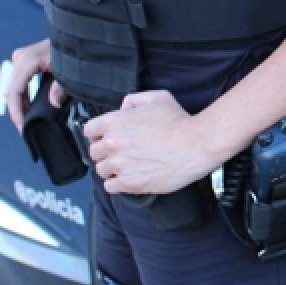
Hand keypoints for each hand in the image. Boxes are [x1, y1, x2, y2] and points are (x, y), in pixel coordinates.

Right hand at [5, 39, 66, 131]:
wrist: (75, 34)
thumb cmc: (72, 49)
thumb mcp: (68, 69)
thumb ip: (61, 86)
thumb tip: (54, 103)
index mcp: (27, 61)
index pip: (14, 92)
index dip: (16, 112)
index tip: (21, 128)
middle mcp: (19, 58)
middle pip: (11, 91)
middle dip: (17, 111)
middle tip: (25, 130)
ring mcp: (21, 58)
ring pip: (14, 88)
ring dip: (20, 105)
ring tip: (28, 122)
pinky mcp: (25, 61)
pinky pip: (19, 83)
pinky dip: (24, 97)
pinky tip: (30, 109)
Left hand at [83, 90, 217, 195]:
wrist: (196, 144)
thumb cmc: (179, 121)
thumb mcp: (157, 97)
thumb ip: (133, 100)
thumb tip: (122, 109)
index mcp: (114, 122)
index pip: (89, 130)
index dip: (99, 133)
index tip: (108, 137)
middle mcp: (113, 144)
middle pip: (95, 152)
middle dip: (106, 152)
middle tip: (122, 152)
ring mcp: (120, 165)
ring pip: (102, 170)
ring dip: (112, 168)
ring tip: (127, 166)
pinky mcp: (130, 183)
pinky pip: (111, 187)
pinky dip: (118, 183)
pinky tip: (129, 177)